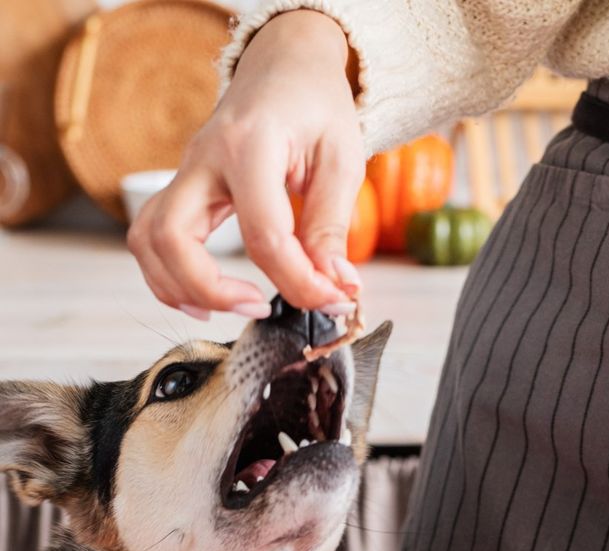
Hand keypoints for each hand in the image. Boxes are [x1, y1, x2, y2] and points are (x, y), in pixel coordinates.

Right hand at [127, 11, 363, 318]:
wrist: (285, 66)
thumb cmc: (315, 105)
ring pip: (148, 241)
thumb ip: (332, 226)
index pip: (264, 234)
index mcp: (250, 145)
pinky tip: (205, 297)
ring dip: (180, 287)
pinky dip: (168, 276)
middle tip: (263, 308)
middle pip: (172, 236)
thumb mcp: (342, 159)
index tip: (331, 299)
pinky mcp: (183, 188)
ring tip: (232, 308)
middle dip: (212, 288)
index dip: (298, 281)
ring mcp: (186, 173)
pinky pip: (151, 237)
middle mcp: (204, 158)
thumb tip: (336, 286)